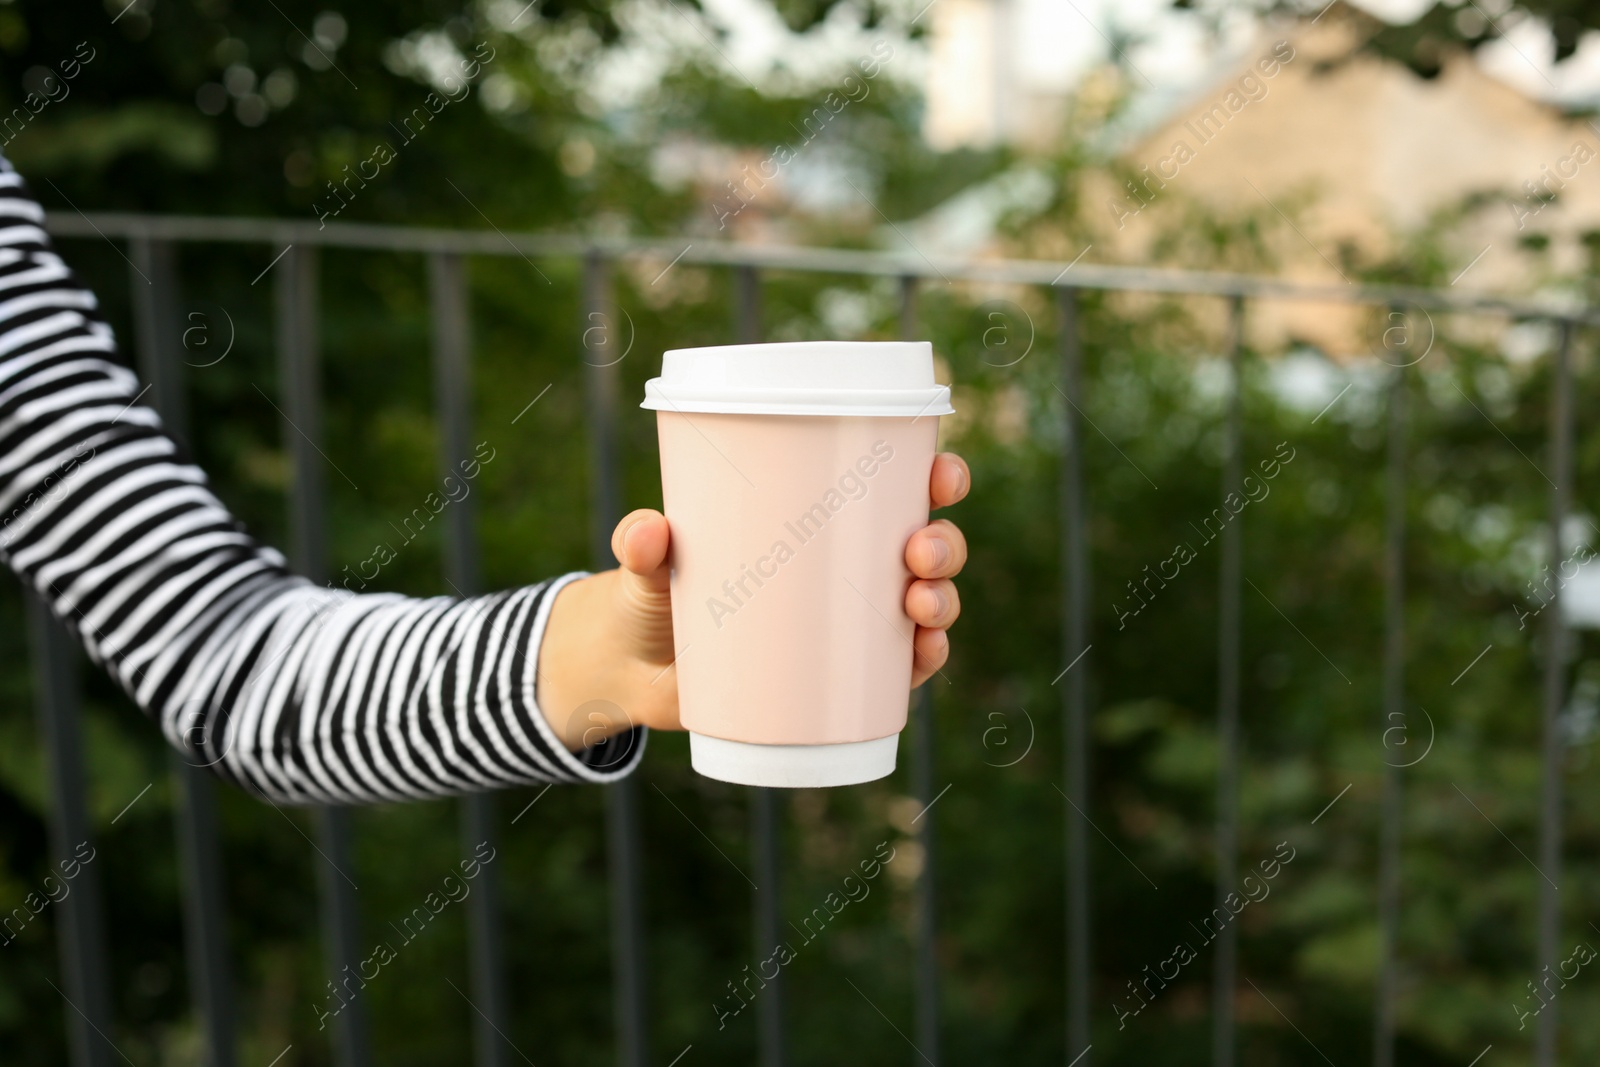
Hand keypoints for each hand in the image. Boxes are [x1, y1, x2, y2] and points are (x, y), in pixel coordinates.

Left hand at [535, 452, 971, 750]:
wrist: (636, 669)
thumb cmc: (652, 593)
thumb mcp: (647, 566)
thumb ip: (641, 548)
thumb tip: (646, 531)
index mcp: (819, 518)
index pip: (896, 486)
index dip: (936, 478)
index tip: (941, 474)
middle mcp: (847, 567)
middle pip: (926, 546)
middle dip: (944, 544)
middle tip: (919, 551)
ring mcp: (847, 624)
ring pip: (925, 604)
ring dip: (942, 601)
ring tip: (918, 604)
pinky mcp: (837, 678)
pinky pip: (901, 668)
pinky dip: (924, 659)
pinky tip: (926, 652)